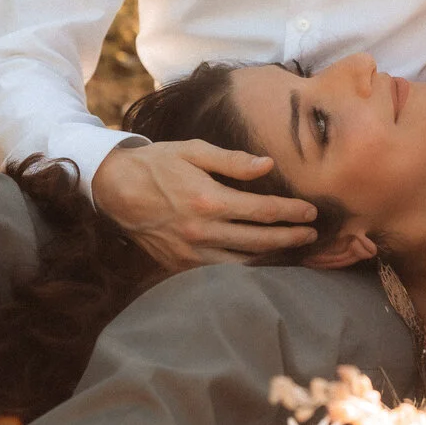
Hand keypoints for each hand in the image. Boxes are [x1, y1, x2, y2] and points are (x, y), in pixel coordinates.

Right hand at [91, 140, 317, 273]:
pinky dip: (243, 270)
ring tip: (293, 252)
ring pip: (242, 264)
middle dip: (290, 238)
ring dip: (272, 259)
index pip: (262, 211)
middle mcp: (202, 230)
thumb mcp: (193, 151)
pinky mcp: (179, 265)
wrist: (114, 189)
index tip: (311, 211)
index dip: (291, 212)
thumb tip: (268, 165)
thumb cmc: (157, 165)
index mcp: (209, 200)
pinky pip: (219, 273)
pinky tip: (259, 263)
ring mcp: (190, 252)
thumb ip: (232, 161)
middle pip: (259, 241)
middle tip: (311, 234)